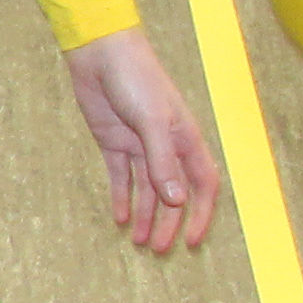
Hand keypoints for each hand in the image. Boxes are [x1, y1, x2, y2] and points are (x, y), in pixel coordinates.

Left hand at [59, 31, 225, 254]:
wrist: (100, 52)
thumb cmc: (135, 78)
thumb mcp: (151, 121)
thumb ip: (162, 161)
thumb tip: (177, 201)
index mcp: (185, 138)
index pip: (202, 184)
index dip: (201, 213)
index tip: (192, 240)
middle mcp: (165, 145)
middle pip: (173, 193)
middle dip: (168, 222)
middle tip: (159, 249)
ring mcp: (139, 144)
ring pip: (147, 189)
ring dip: (145, 215)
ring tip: (140, 242)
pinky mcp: (113, 141)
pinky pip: (120, 176)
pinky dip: (121, 196)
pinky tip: (120, 218)